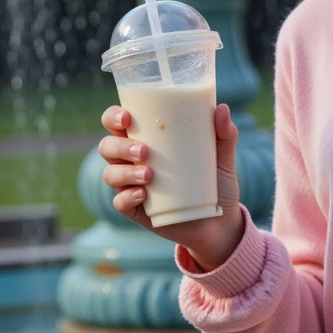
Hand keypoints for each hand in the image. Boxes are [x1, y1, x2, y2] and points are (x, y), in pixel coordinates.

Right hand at [98, 101, 244, 269]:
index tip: (128, 117)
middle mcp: (133, 161)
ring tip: (149, 175)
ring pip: (111, 174)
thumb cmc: (216, 182)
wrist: (220, 223)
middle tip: (144, 152)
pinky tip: (143, 194)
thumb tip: (222, 109)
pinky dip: (127, 197)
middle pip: (108, 147)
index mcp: (147, 140)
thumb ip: (225, 134)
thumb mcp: (223, 158)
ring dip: (125, 172)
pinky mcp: (137, 211)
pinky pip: (120, 203)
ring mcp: (133, 186)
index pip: (117, 123)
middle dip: (119, 146)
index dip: (113, 117)